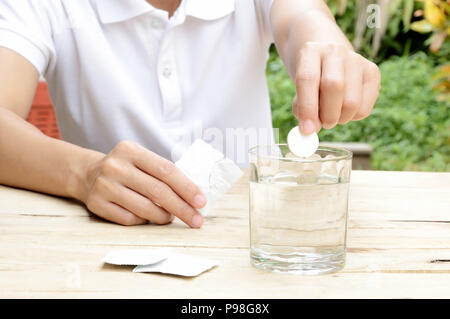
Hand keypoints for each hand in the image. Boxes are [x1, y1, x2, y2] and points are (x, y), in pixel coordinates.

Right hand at [78, 141, 205, 226]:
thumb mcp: (141, 159)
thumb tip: (194, 195)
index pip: (166, 170)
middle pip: (158, 191)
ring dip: (164, 217)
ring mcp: (104, 186)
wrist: (86, 173)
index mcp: (131, 150)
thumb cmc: (125, 168)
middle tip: (196, 220)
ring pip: (145, 208)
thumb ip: (163, 172)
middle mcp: (116, 166)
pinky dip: (145, 221)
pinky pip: (130, 219)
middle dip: (182, 208)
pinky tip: (149, 217)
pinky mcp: (97, 204)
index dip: (187, 187)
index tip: (201, 201)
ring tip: (172, 217)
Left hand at [292, 42, 380, 133]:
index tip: (306, 130)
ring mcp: (356, 59)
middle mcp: (334, 51)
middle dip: (327, 114)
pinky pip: (365, 107)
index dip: (307, 107)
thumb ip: (301, 109)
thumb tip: (311, 130)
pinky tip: (345, 110)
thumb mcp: (298, 91)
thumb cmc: (310, 81)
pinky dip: (353, 117)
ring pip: (351, 101)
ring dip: (340, 119)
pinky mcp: (372, 72)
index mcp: (310, 52)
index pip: (308, 79)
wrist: (325, 58)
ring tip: (332, 116)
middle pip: (334, 86)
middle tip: (323, 125)